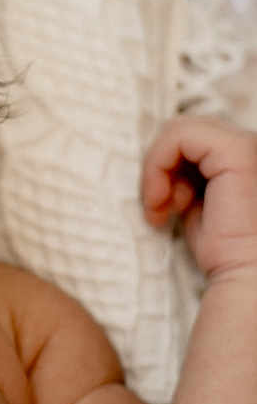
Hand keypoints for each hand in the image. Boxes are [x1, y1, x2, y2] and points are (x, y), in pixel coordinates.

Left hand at [142, 115, 256, 279]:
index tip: (164, 207)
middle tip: (160, 207)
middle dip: (161, 168)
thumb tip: (159, 161)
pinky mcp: (237, 151)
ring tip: (162, 207)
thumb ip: (186, 175)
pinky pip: (177, 136)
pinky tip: (162, 201)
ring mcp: (247, 144)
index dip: (167, 168)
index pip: (191, 139)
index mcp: (241, 157)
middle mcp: (249, 144)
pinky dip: (156, 166)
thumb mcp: (196, 202)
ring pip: (177, 129)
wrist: (246, 274)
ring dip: (156, 170)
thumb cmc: (224, 248)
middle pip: (183, 132)